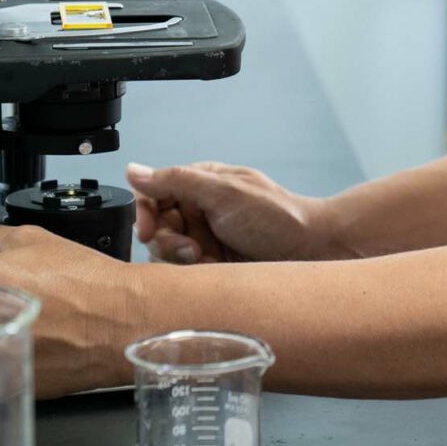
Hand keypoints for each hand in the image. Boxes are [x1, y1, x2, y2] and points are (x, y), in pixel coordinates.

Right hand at [126, 161, 344, 264]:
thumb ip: (178, 181)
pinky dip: (195, 275)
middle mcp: (200, 211)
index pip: (155, 194)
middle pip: (159, 228)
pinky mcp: (214, 266)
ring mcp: (207, 239)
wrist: (312, 250)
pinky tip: (213, 271)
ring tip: (205, 259)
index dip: (147, 213)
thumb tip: (134, 170)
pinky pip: (187, 274)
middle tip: (191, 249)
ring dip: (182, 259)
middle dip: (169, 241)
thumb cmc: (275, 215)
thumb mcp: (225, 192)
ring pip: (169, 254)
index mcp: (200, 184)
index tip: (150, 231)